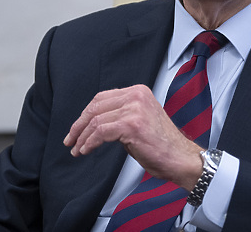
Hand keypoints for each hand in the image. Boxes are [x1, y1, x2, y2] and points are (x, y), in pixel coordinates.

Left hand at [63, 84, 203, 189]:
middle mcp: (136, 95)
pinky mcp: (131, 125)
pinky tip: (86, 150)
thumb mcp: (140, 120)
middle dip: (79, 125)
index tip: (76, 128)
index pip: (102, 98)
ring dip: (82, 137)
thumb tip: (96, 123)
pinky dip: (89, 143)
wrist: (180, 158)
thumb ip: (120, 115)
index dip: (85, 114)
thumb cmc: (162, 145)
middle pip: (95, 106)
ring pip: (95, 120)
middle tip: (70, 140)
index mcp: (138, 91)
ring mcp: (134, 109)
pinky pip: (100, 132)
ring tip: (77, 149)